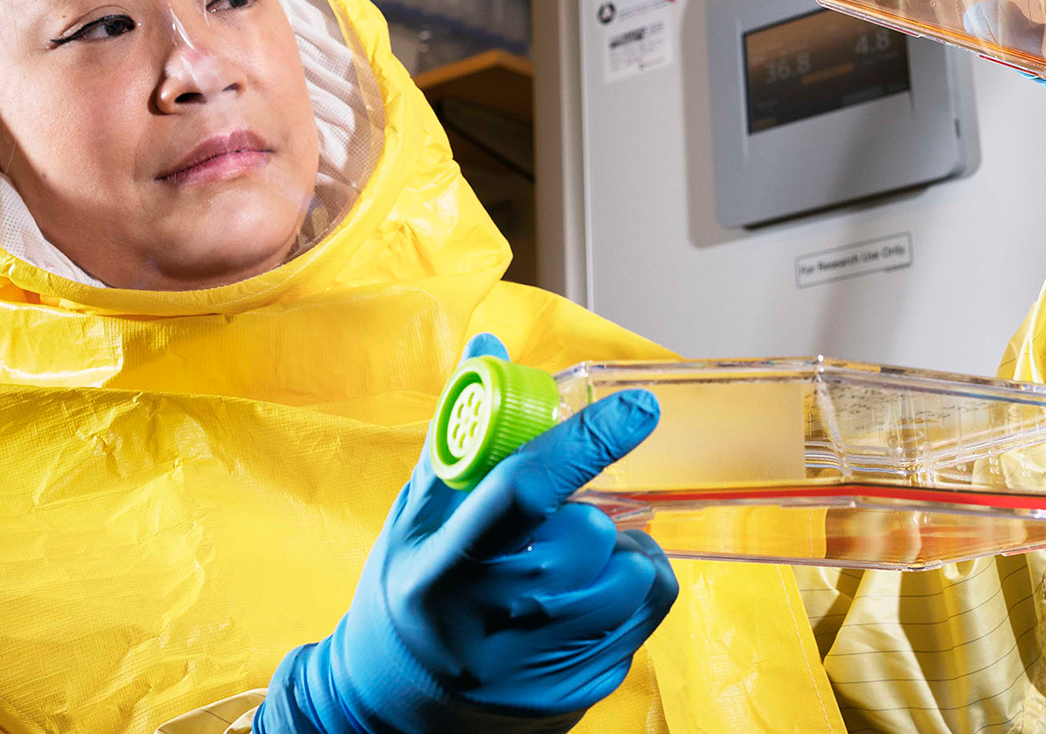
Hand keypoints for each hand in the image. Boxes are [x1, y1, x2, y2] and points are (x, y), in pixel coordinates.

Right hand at [260, 334, 675, 733]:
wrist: (399, 711)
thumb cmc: (410, 594)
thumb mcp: (416, 516)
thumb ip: (461, 435)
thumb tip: (491, 348)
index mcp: (446, 567)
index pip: (523, 492)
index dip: (584, 444)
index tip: (637, 408)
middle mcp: (497, 620)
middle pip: (590, 533)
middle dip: (586, 512)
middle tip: (558, 520)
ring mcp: (544, 664)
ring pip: (634, 571)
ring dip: (618, 551)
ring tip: (573, 559)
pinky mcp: (584, 689)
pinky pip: (646, 614)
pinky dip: (629, 591)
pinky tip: (584, 597)